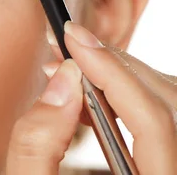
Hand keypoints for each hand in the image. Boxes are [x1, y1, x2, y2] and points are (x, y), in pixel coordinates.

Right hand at [5, 22, 176, 173]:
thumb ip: (38, 144)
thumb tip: (58, 82)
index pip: (152, 119)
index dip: (111, 71)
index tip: (71, 39)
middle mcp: (175, 174)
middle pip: (168, 101)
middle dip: (114, 65)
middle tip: (64, 46)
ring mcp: (172, 167)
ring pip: (168, 100)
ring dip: (119, 75)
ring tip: (69, 68)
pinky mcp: (163, 162)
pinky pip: (159, 115)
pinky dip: (125, 93)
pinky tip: (88, 95)